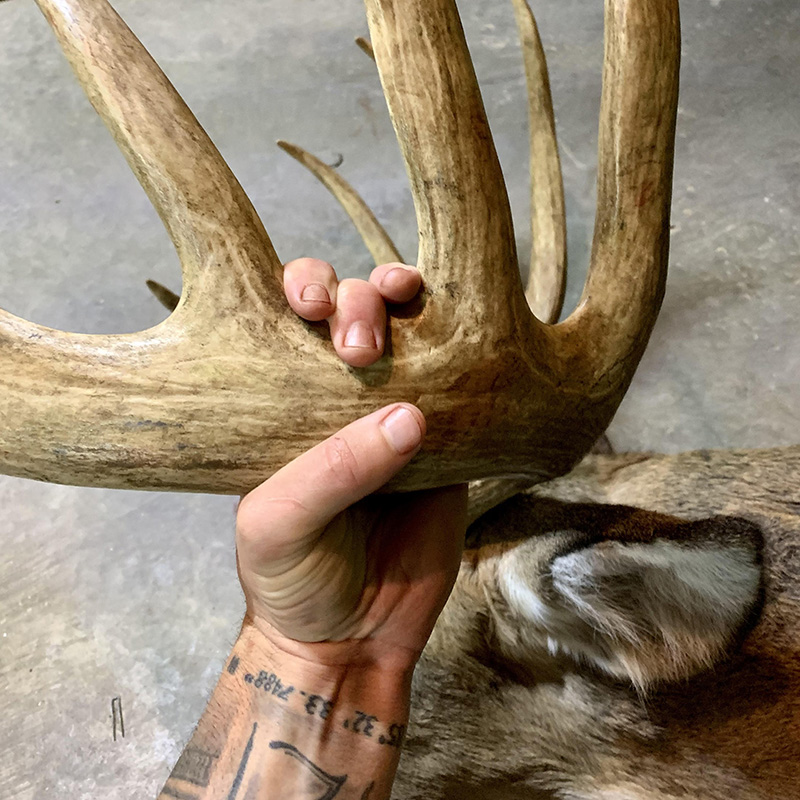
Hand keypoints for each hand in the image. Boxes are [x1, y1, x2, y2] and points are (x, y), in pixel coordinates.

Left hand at [236, 258, 466, 672]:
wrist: (351, 642)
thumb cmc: (292, 581)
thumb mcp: (281, 527)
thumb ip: (331, 471)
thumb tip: (409, 417)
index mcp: (287, 404)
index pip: (290, 323)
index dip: (303, 291)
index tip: (310, 306)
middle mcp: (342, 397)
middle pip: (358, 315)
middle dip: (361, 300)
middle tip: (362, 346)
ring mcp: (398, 419)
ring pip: (418, 340)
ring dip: (422, 310)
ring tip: (419, 307)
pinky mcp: (451, 448)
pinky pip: (469, 394)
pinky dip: (478, 365)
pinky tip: (484, 345)